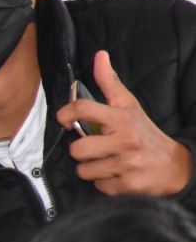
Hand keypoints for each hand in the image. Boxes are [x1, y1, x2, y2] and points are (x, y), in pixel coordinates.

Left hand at [57, 51, 194, 196]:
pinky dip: (104, 184)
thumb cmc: (144, 133)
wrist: (176, 165)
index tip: (64, 119)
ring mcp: (127, 164)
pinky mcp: (129, 185)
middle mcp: (125, 140)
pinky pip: (98, 187)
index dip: (65, 113)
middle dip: (83, 152)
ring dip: (92, 169)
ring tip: (109, 162)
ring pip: (84, 171)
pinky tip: (118, 175)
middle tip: (97, 149)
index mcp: (121, 118)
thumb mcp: (129, 106)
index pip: (82, 109)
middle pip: (77, 149)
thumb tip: (99, 55)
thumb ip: (109, 83)